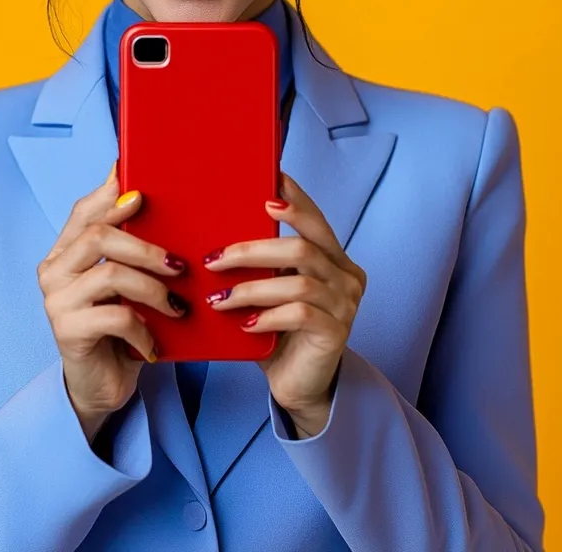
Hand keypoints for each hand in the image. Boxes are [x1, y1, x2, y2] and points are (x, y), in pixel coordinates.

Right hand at [37, 162, 188, 441]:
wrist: (101, 386)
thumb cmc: (119, 328)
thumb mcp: (125, 284)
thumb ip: (130, 249)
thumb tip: (151, 202)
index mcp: (65, 252)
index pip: (83, 212)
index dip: (110, 197)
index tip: (143, 191)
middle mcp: (53, 271)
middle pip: (98, 236)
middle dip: (146, 247)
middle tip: (179, 265)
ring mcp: (57, 301)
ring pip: (111, 274)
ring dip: (153, 288)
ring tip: (177, 306)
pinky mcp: (67, 331)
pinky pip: (116, 316)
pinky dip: (144, 329)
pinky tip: (154, 343)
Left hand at [202, 172, 366, 433]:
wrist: (298, 383)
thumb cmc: (277, 330)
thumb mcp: (269, 289)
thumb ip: (260, 264)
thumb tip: (215, 233)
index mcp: (333, 257)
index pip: (316, 220)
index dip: (296, 199)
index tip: (273, 178)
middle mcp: (346, 275)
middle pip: (302, 246)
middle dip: (252, 249)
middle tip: (214, 258)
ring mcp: (346, 304)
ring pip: (297, 281)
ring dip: (250, 288)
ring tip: (218, 298)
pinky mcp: (336, 331)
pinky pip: (298, 313)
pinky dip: (266, 316)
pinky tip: (243, 324)